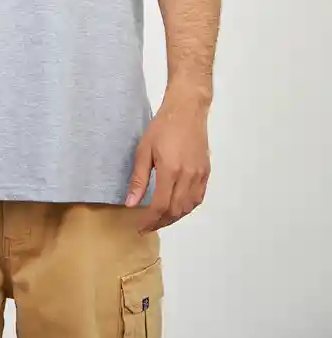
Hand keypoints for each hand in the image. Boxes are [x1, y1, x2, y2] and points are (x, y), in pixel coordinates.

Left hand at [124, 88, 210, 233]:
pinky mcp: (206, 172)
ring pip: (188, 207)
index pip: (161, 206)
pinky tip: (177, 207)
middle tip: (147, 225)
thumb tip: (131, 203)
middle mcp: (188, 176)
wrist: (187, 110)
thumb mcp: (144, 149)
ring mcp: (199, 175)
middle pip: (176, 211)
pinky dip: (187, 207)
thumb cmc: (162, 126)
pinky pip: (198, 198)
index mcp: (171, 170)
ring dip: (174, 217)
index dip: (150, 220)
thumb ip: (139, 178)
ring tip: (160, 219)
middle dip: (161, 222)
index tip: (139, 226)